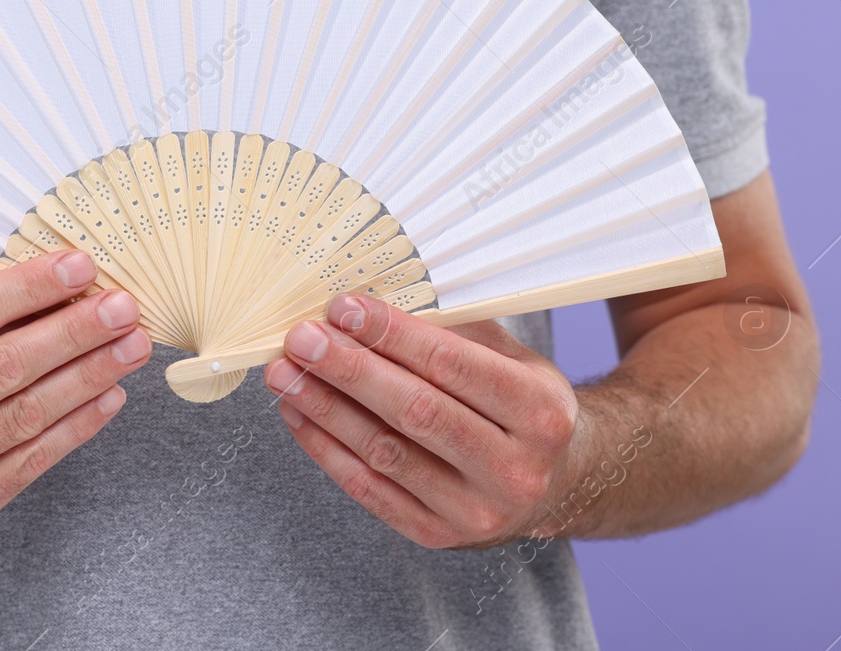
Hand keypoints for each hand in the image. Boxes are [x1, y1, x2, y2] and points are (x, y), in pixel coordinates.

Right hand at [0, 249, 150, 538]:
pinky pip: (32, 461)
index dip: (29, 288)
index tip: (80, 266)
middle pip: (2, 366)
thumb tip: (47, 279)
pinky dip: (78, 425)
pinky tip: (109, 394)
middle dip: (74, 332)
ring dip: (89, 376)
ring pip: (25, 415)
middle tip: (123, 307)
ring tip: (131, 347)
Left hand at [263, 293, 580, 548]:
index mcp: (539, 412)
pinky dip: (326, 447)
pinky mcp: (436, 535)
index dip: (391, 335)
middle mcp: (515, 468)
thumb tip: (369, 305)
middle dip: (350, 369)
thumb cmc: (520, 407)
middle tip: (302, 339)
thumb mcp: (511, 360)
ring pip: (385, 452)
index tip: (343, 308)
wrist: (554, 485)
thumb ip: (450, 332)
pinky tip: (299, 412)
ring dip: (326, 408)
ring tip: (286, 372)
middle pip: (415, 411)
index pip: (452, 366)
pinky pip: (369, 489)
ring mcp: (475, 511)